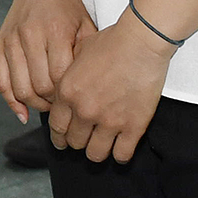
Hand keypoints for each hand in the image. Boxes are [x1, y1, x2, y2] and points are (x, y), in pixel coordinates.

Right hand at [0, 0, 94, 120]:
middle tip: (61, 106)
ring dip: (34, 104)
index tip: (74, 100)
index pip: (59, 77)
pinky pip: (0, 81)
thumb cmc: (67, 8)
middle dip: (52, 103)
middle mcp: (30, 35)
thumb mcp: (86, 27)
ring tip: (46, 105)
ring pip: (19, 88)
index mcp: (56, 31)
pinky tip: (22, 111)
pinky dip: (11, 101)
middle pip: (39, 86)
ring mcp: (11, 39)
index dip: (67, 95)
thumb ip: (86, 57)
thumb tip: (83, 91)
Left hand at [48, 11, 174, 163]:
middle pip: (74, 142)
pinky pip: (122, 155)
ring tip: (101, 144)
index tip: (62, 140)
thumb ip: (67, 75)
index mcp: (68, 92)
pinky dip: (120, 154)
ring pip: (95, 154)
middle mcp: (84, 110)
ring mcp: (109, 121)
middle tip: (85, 138)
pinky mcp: (133, 127)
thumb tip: (63, 89)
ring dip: (97, 150)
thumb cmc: (111, 42)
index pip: (56, 127)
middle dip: (78, 141)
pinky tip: (121, 147)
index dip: (59, 137)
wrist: (141, 42)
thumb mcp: (77, 55)